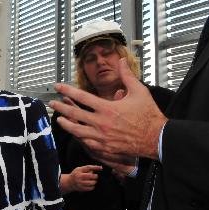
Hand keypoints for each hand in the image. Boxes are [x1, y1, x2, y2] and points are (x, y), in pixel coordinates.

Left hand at [49, 59, 166, 161]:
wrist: (156, 139)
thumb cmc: (149, 116)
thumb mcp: (139, 92)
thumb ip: (127, 76)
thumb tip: (121, 61)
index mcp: (107, 108)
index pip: (81, 97)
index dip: (67, 90)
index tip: (58, 86)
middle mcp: (101, 123)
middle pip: (74, 114)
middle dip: (60, 107)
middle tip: (52, 103)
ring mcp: (101, 137)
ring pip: (76, 130)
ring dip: (66, 124)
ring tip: (59, 119)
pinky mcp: (104, 148)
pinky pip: (86, 142)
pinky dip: (79, 137)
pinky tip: (76, 134)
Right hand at [63, 165, 101, 192]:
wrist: (69, 182)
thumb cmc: (77, 174)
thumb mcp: (80, 169)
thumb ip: (88, 168)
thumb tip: (99, 167)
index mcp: (79, 170)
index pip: (88, 168)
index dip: (95, 167)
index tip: (101, 167)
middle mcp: (79, 176)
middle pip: (90, 176)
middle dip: (95, 176)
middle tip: (96, 176)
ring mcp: (80, 183)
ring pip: (91, 183)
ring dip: (94, 182)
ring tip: (93, 181)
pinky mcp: (81, 188)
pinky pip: (90, 188)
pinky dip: (92, 186)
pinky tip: (91, 185)